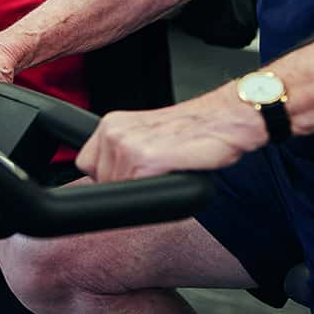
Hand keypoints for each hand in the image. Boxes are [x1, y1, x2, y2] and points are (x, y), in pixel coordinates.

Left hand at [76, 90, 265, 181]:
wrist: (226, 120)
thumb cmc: (195, 129)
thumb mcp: (147, 135)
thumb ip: (124, 151)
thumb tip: (111, 176)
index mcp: (111, 124)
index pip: (87, 165)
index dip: (109, 176)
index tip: (131, 174)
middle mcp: (114, 131)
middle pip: (101, 182)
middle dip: (125, 185)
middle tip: (156, 171)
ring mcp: (127, 145)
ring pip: (118, 190)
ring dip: (142, 190)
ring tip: (167, 169)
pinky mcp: (145, 159)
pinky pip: (135, 193)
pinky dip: (154, 193)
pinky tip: (171, 172)